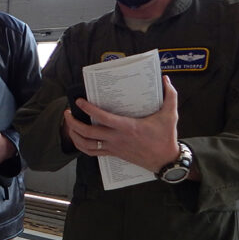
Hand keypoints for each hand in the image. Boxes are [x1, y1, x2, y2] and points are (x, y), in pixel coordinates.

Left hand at [63, 75, 180, 172]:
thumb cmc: (166, 137)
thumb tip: (166, 78)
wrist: (165, 160)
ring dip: (74, 135)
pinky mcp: (114, 154)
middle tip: (68, 112)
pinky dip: (82, 146)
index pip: (102, 117)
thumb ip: (170, 95)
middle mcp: (117, 138)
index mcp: (127, 127)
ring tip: (69, 124)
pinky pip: (93, 152)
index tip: (79, 101)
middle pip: (88, 132)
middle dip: (73, 122)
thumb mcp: (171, 115)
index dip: (88, 108)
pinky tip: (78, 138)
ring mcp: (114, 148)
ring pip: (87, 145)